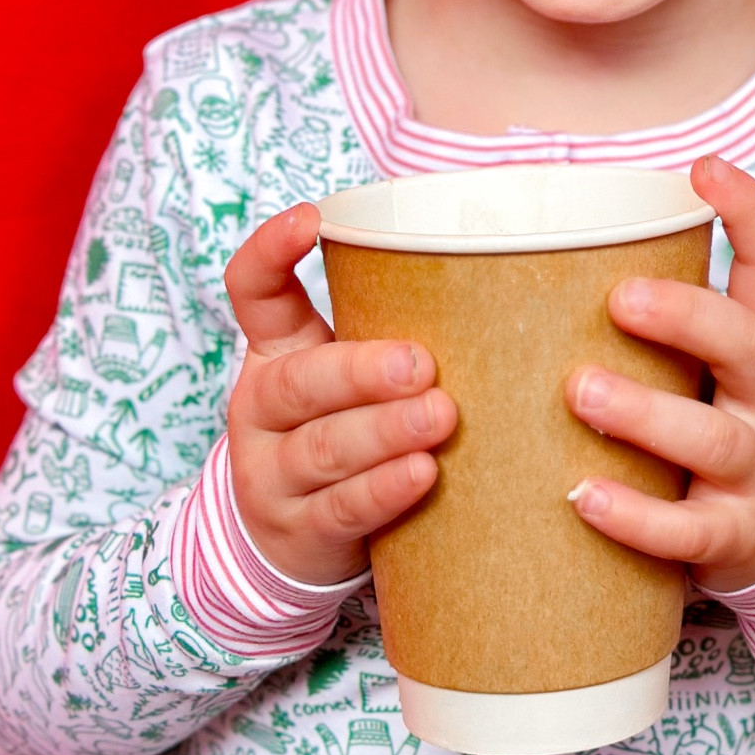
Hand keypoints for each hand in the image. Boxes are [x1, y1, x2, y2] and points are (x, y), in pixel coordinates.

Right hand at [224, 203, 457, 585]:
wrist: (293, 536)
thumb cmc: (348, 424)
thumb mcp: (349, 373)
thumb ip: (392, 328)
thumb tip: (502, 268)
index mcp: (276, 351)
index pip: (252, 292)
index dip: (270, 251)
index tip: (310, 217)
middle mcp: (261, 408)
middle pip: (298, 382)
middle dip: (360, 371)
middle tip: (421, 364)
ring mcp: (271, 474)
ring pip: (323, 449)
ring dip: (385, 431)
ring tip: (441, 417)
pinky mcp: (297, 531)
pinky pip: (340, 509)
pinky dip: (383, 490)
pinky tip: (422, 474)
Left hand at [564, 156, 754, 592]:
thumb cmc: (723, 425)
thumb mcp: (717, 366)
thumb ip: (661, 318)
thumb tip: (543, 248)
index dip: (748, 210)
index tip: (704, 168)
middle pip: (747, 342)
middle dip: (686, 316)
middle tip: (618, 299)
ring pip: (712, 437)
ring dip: (645, 413)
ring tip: (579, 392)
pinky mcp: (736, 535)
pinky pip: (690, 530)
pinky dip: (637, 517)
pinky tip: (582, 498)